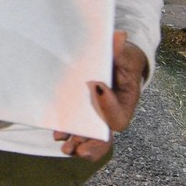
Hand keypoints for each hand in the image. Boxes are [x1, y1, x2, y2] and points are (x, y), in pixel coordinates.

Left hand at [54, 33, 147, 159]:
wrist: (119, 62)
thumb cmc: (123, 58)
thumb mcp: (124, 52)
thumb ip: (119, 49)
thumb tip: (119, 36)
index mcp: (126, 102)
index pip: (118, 116)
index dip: (107, 107)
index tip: (96, 88)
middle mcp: (112, 114)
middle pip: (105, 137)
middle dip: (91, 145)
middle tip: (78, 149)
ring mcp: (99, 117)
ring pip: (91, 138)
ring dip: (78, 143)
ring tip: (66, 148)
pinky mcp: (87, 114)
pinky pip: (80, 129)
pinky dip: (70, 134)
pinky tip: (59, 135)